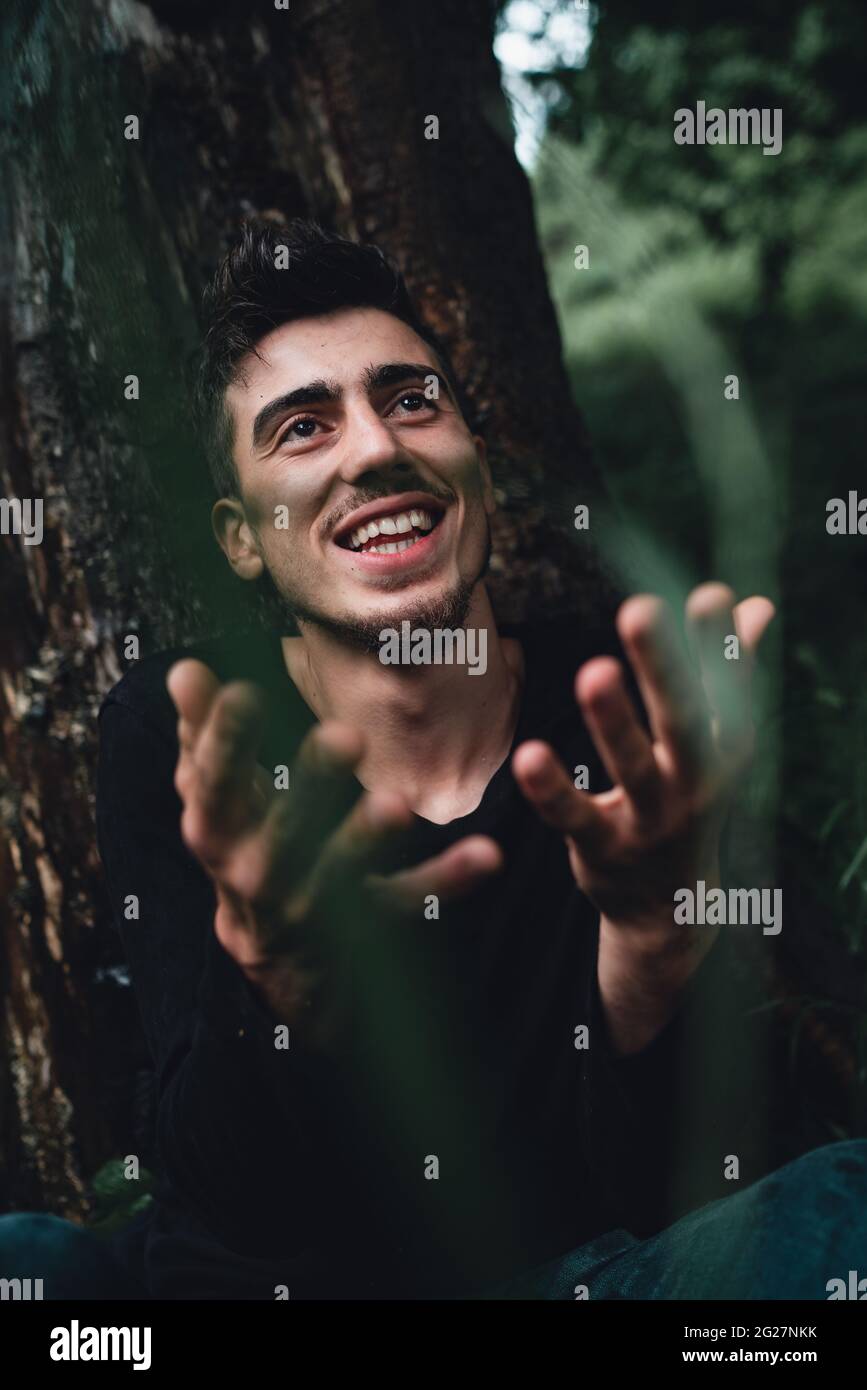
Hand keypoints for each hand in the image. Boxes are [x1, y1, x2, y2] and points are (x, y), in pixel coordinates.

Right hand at [166, 659, 501, 1049]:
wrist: (267, 947)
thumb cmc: (241, 841)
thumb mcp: (213, 793)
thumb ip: (201, 731)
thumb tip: (186, 668)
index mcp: (217, 831)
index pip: (215, 782)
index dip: (227, 739)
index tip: (244, 690)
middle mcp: (257, 872)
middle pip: (283, 827)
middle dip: (313, 783)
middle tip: (346, 735)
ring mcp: (312, 904)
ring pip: (340, 871)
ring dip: (368, 838)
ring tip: (398, 804)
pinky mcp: (365, 925)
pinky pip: (408, 901)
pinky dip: (447, 880)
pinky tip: (488, 854)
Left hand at [512, 584, 774, 1047]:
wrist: (671, 908)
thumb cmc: (688, 800)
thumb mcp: (716, 746)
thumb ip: (730, 674)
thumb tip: (758, 605)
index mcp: (724, 752)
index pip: (727, 693)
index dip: (721, 647)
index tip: (709, 595)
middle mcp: (695, 785)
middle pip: (683, 721)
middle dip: (664, 666)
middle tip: (642, 609)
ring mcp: (651, 820)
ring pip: (634, 768)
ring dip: (615, 722)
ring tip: (593, 672)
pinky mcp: (604, 848)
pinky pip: (576, 817)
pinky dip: (553, 790)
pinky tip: (529, 754)